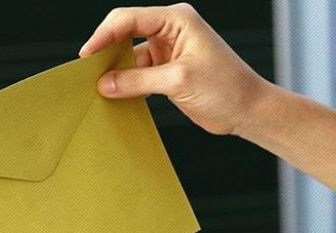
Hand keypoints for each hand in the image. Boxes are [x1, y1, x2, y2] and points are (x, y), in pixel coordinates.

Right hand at [79, 3, 268, 135]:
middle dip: (107, 52)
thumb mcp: (178, 81)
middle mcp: (170, 30)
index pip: (129, 19)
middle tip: (88, 73)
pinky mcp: (167, 72)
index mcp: (176, 19)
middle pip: (125, 34)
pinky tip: (116, 96)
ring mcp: (168, 51)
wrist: (248, 110)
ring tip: (99, 88)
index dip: (104, 35)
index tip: (87, 56)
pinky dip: (127, 85)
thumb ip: (138, 81)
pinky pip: (138, 74)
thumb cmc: (227, 87)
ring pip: (129, 57)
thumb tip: (106, 83)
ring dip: (116, 72)